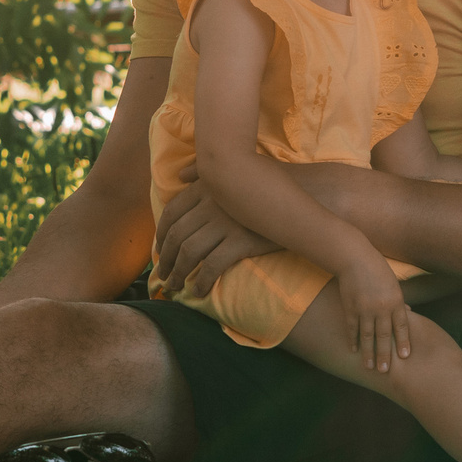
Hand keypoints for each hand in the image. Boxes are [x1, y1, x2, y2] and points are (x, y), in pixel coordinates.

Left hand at [153, 168, 280, 298]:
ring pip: (189, 253)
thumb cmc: (267, 182)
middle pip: (176, 236)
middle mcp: (211, 204)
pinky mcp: (241, 241)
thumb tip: (181, 175)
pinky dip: (202, 281)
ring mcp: (225, 223)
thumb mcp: (233, 170)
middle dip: (165, 259)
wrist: (302, 194)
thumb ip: (204, 172)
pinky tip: (199, 291)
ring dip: (178, 274)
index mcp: (205, 188)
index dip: (161, 234)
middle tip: (162, 275)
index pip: (172, 212)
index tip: (159, 250)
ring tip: (175, 287)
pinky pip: (212, 266)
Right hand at [342, 265, 411, 373]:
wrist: (355, 258)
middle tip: (385, 371)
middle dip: (385, 354)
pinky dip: (353, 339)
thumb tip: (408, 314)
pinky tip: (353, 350)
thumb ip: (399, 301)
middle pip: (384, 335)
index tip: (405, 357)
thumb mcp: (394, 284)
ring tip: (369, 366)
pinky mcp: (350, 308)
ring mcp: (365, 308)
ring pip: (367, 336)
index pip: (401, 326)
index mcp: (395, 301)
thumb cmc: (378, 270)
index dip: (403, 342)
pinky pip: (352, 328)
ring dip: (368, 352)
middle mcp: (381, 307)